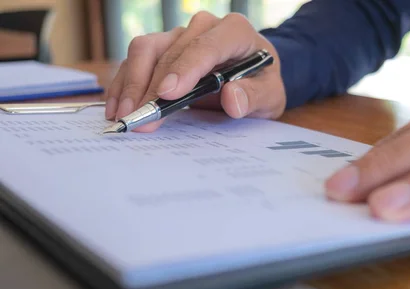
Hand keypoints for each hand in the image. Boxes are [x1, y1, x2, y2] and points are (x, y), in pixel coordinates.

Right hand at [105, 11, 285, 131]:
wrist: (255, 78)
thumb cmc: (262, 83)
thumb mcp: (270, 96)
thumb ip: (254, 97)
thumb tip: (232, 98)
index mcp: (234, 31)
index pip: (205, 46)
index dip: (185, 69)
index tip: (167, 93)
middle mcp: (203, 26)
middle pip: (169, 51)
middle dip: (151, 87)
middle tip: (140, 118)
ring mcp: (179, 35)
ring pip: (145, 50)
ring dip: (130, 84)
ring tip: (123, 114)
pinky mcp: (163, 48)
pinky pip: (136, 60)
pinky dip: (124, 84)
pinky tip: (117, 107)